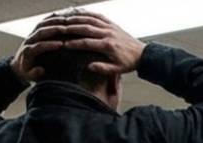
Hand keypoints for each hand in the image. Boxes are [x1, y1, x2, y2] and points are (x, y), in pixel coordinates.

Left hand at [9, 16, 69, 82]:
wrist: (19, 66)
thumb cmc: (27, 72)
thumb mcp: (29, 76)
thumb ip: (34, 74)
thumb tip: (41, 70)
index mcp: (27, 52)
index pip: (38, 46)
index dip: (49, 45)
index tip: (61, 45)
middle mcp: (28, 41)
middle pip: (40, 32)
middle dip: (53, 30)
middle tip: (65, 30)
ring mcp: (31, 35)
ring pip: (42, 25)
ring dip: (53, 22)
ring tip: (66, 22)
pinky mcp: (34, 32)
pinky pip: (42, 23)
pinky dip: (51, 19)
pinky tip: (62, 18)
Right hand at [32, 10, 146, 76]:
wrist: (142, 54)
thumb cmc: (128, 63)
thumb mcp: (117, 70)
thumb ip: (103, 68)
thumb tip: (89, 66)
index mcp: (108, 46)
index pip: (87, 43)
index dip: (75, 43)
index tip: (64, 45)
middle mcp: (108, 34)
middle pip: (86, 28)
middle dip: (72, 28)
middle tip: (60, 28)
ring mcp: (110, 27)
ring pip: (91, 20)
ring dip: (77, 19)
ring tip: (65, 19)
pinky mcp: (112, 24)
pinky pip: (98, 16)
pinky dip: (87, 14)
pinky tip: (78, 13)